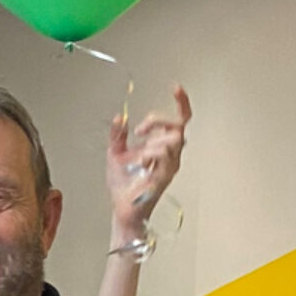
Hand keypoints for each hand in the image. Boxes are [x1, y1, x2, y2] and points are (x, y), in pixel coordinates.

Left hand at [106, 85, 191, 235]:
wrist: (121, 208)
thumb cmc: (123, 185)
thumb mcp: (115, 153)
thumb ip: (118, 135)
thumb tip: (121, 117)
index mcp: (160, 145)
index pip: (178, 120)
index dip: (181, 103)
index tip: (176, 87)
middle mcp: (170, 154)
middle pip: (178, 126)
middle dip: (158, 120)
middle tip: (139, 129)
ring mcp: (170, 165)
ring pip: (173, 140)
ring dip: (152, 141)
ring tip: (137, 153)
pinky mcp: (165, 176)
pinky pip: (165, 157)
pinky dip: (151, 153)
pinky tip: (140, 161)